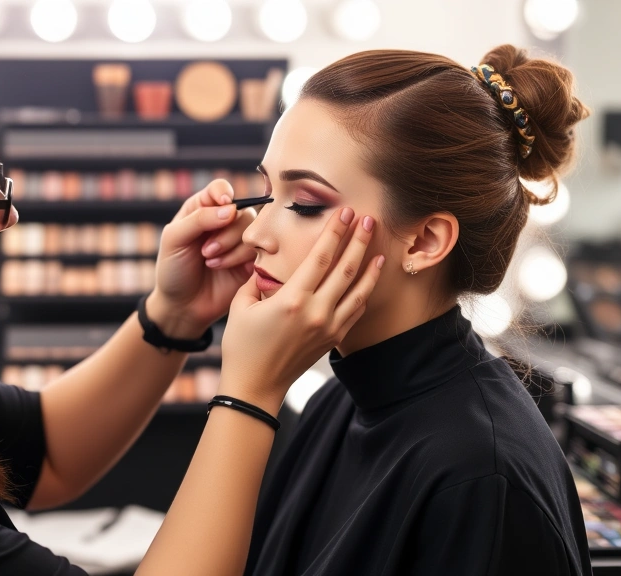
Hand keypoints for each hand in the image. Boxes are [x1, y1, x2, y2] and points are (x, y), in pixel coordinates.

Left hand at [147, 180, 256, 338]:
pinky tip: (221, 268)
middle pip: (242, 210)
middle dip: (225, 231)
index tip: (224, 204)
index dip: (225, 194)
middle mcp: (223, 222)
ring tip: (210, 262)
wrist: (182, 307)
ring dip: (230, 246)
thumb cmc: (173, 270)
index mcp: (202, 210)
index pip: (220, 189)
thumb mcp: (174, 239)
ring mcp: (238, 242)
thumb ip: (199, 218)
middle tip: (205, 251)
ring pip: (252, 230)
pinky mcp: (250, 261)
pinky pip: (257, 250)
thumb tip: (230, 209)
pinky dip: (239, 258)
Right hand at [218, 208, 384, 414]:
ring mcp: (328, 327)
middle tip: (369, 219)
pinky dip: (363, 293)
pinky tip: (368, 280)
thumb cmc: (242, 347)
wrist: (255, 387)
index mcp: (292, 300)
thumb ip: (256, 281)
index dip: (334, 232)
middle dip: (359, 241)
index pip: (320, 257)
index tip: (344, 213)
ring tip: (379, 247)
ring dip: (371, 266)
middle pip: (346, 269)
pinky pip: (355, 311)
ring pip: (358, 291)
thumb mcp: (241, 307)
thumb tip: (265, 265)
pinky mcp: (332, 340)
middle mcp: (315, 312)